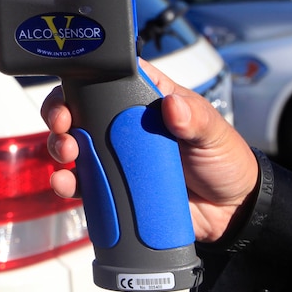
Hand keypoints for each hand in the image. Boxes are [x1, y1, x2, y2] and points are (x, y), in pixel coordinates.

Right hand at [41, 59, 258, 242]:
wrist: (231, 211)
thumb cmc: (224, 160)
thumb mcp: (215, 133)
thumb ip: (196, 119)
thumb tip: (173, 105)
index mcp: (146, 100)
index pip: (108, 80)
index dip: (84, 81)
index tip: (73, 92)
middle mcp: (124, 126)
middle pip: (79, 110)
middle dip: (60, 114)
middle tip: (63, 126)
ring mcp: (116, 157)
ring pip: (74, 145)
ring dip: (59, 147)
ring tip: (66, 155)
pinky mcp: (114, 188)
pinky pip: (84, 184)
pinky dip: (67, 183)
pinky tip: (65, 184)